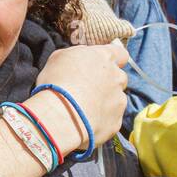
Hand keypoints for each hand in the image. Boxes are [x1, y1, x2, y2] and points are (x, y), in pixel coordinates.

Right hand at [29, 41, 129, 155]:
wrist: (60, 116)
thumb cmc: (57, 83)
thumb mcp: (59, 57)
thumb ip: (78, 54)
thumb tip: (83, 57)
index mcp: (104, 58)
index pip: (120, 53)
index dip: (114, 59)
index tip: (102, 66)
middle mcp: (117, 77)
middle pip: (119, 78)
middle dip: (108, 83)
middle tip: (88, 91)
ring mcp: (119, 101)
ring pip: (116, 100)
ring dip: (105, 103)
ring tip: (84, 110)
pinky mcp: (116, 122)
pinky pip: (111, 120)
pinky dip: (101, 121)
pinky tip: (85, 123)